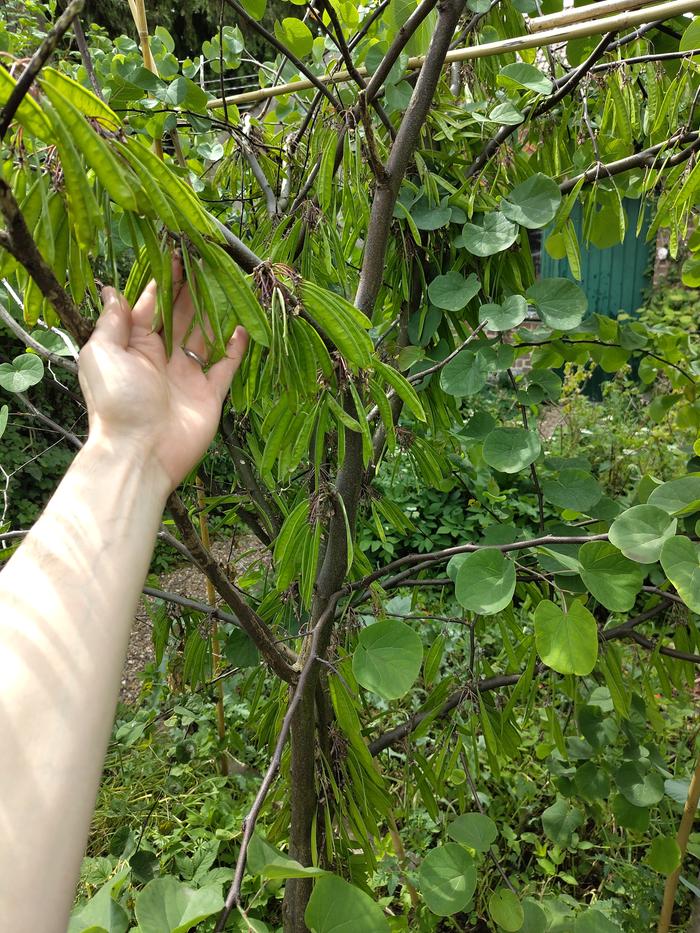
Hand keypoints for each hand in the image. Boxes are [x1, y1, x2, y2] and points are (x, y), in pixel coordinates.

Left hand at [78, 264, 248, 491]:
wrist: (140, 453)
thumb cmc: (116, 402)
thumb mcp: (102, 354)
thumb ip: (112, 322)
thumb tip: (109, 290)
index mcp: (133, 346)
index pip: (150, 306)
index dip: (163, 281)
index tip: (176, 254)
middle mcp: (161, 358)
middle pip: (180, 316)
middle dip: (191, 289)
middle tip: (206, 261)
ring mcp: (186, 376)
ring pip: (204, 336)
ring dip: (214, 312)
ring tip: (227, 284)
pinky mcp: (209, 395)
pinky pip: (225, 367)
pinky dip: (235, 349)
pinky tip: (241, 328)